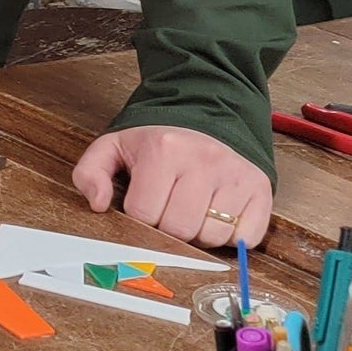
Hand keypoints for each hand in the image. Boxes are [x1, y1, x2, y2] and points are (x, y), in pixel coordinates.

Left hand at [71, 124, 273, 248]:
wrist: (208, 112)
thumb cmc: (159, 139)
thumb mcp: (114, 145)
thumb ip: (91, 172)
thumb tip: (98, 204)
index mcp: (164, 151)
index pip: (144, 213)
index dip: (141, 216)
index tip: (145, 203)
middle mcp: (203, 162)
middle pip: (179, 229)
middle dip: (169, 228)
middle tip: (169, 209)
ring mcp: (236, 176)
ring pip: (212, 237)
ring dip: (199, 234)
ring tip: (193, 211)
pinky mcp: (261, 189)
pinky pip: (246, 238)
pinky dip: (231, 236)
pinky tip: (219, 215)